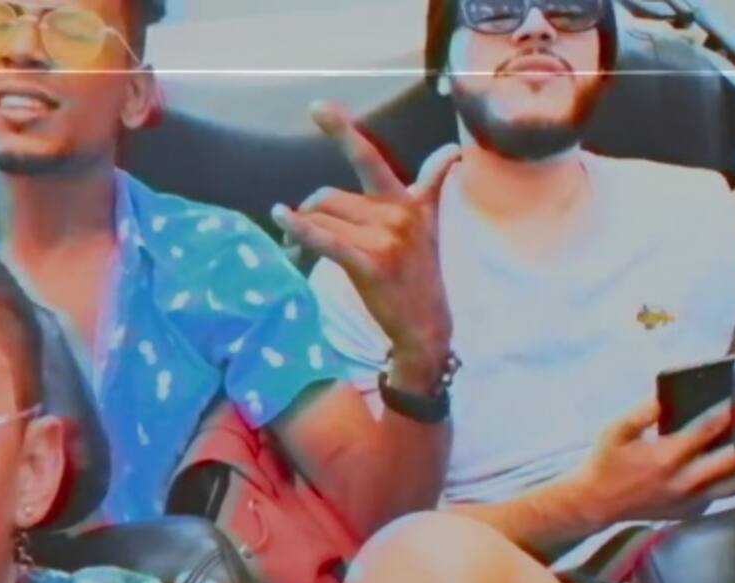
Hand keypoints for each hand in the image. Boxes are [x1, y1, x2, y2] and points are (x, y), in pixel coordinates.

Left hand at [272, 101, 461, 391]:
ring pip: (323, 218)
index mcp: (409, 200)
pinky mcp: (370, 263)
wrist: (425, 325)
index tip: (317, 107)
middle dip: (311, 212)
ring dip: (303, 233)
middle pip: (330, 196)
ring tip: (301, 253)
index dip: (343, 130)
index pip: (372, 157)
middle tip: (299, 227)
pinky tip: (281, 219)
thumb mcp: (430, 223)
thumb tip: (452, 151)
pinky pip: (324, 238)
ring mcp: (386, 238)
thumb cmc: (419, 272)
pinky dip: (298, 228)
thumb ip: (433, 184)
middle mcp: (399, 213)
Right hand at [570, 399, 734, 524]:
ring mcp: (691, 501)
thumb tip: (667, 393)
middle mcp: (684, 482)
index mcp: (666, 457)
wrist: (596, 502)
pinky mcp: (693, 511)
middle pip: (733, 461)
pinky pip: (724, 495)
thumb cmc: (606, 461)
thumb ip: (643, 412)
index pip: (707, 431)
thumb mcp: (616, 430)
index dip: (729, 413)